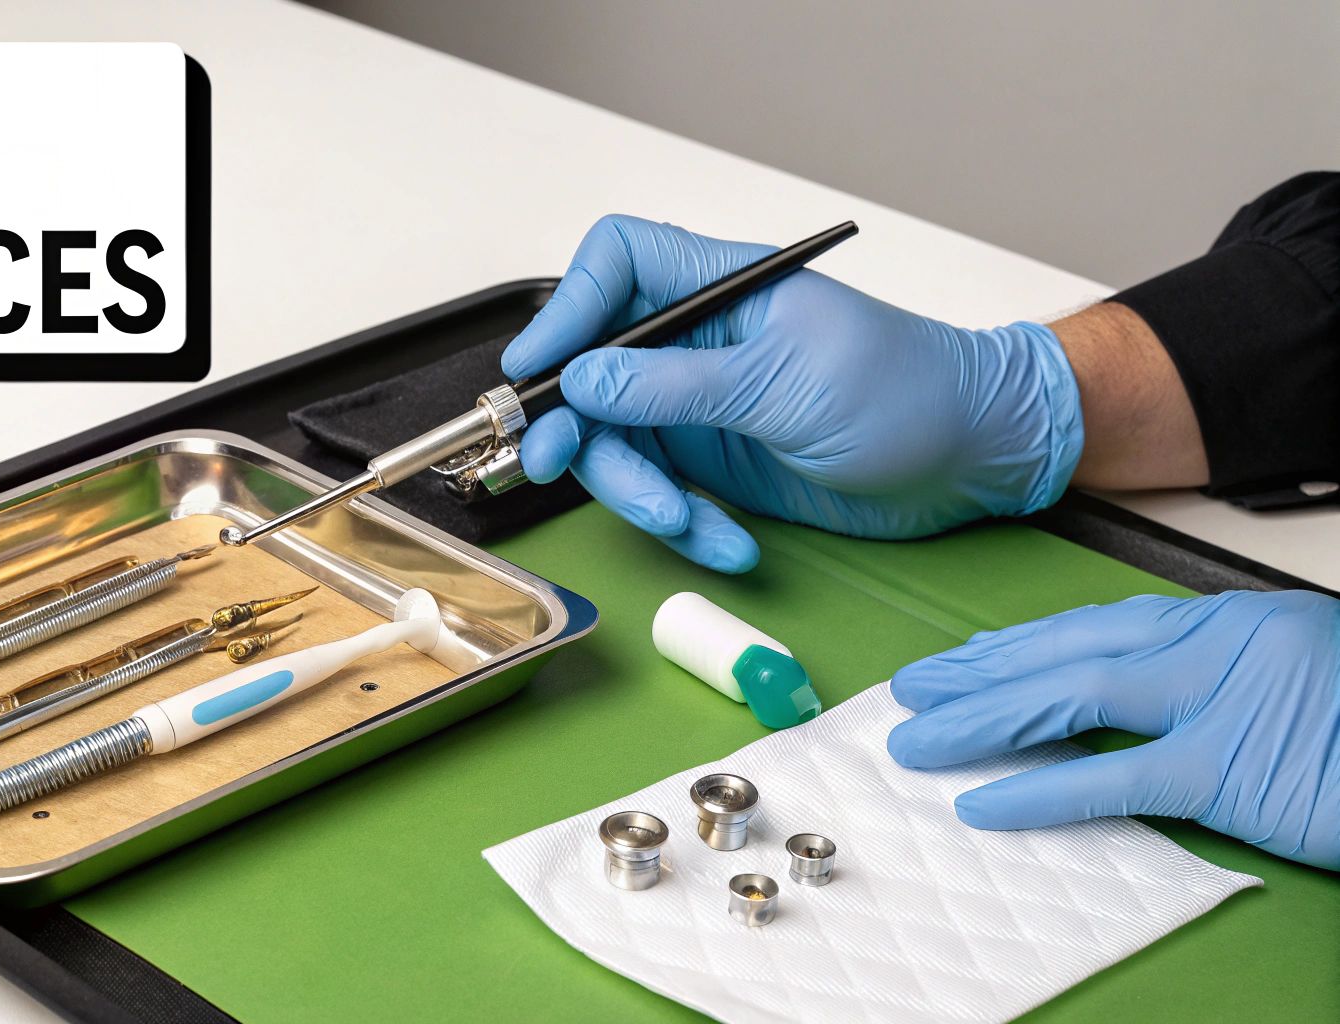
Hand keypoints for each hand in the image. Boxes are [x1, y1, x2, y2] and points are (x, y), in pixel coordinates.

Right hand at [501, 215, 1082, 571]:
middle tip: (554, 463)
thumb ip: (677, 384)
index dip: (567, 307)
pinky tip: (728, 540)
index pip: (617, 264)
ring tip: (684, 520)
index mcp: (720, 290)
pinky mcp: (716, 461)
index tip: (537, 365)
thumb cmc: (910, 391)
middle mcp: (699, 343)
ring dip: (641, 493)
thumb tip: (586, 378)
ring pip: (620, 442)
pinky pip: (662, 492)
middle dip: (575, 423)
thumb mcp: (786, 384)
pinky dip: (684, 524)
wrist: (973, 461)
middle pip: (595, 368)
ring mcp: (702, 404)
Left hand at [888, 589, 1339, 869]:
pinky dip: (1040, 789)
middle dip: (980, 671)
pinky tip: (983, 799)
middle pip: (1066, 651)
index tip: (967, 658)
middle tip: (913, 690)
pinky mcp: (1228, 768)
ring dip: (982, 717)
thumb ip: (1206, 689)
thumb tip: (1131, 714)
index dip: (1023, 644)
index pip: (1099, 628)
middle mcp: (1212, 645)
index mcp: (1224, 623)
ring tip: (919, 738)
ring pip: (1067, 697)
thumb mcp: (1281, 685)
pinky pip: (1112, 777)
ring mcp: (1219, 701)